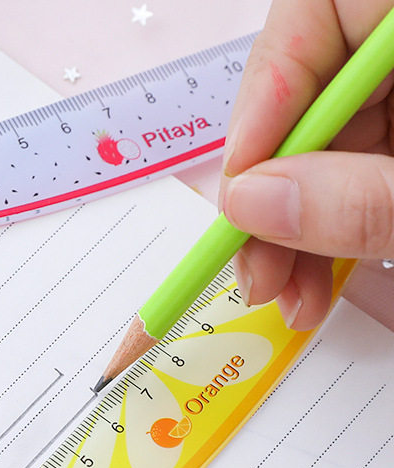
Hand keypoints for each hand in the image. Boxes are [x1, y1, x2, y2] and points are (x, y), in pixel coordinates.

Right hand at [219, 0, 393, 329]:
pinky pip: (359, 171)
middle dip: (276, 195)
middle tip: (258, 274)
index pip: (320, 12)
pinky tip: (315, 282)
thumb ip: (361, 199)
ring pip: (331, 146)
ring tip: (290, 301)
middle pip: (313, 96)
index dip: (267, 97)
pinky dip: (334, 229)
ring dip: (297, 231)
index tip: (243, 186)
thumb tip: (247, 203)